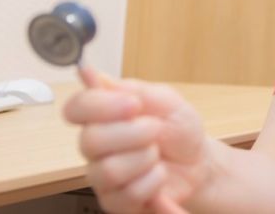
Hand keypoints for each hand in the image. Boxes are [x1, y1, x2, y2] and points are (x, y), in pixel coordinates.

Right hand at [64, 66, 209, 212]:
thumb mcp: (164, 99)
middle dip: (134, 133)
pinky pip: (127, 195)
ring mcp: (103, 177)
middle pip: (90, 142)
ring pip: (108, 171)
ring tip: (156, 154)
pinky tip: (158, 174)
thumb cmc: (178, 128)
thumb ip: (128, 89)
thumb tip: (90, 73)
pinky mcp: (116, 202)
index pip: (75, 109)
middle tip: (154, 129)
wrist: (199, 161)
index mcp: (103, 116)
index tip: (133, 105)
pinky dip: (153, 181)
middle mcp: (97, 147)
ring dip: (145, 158)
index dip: (99, 106)